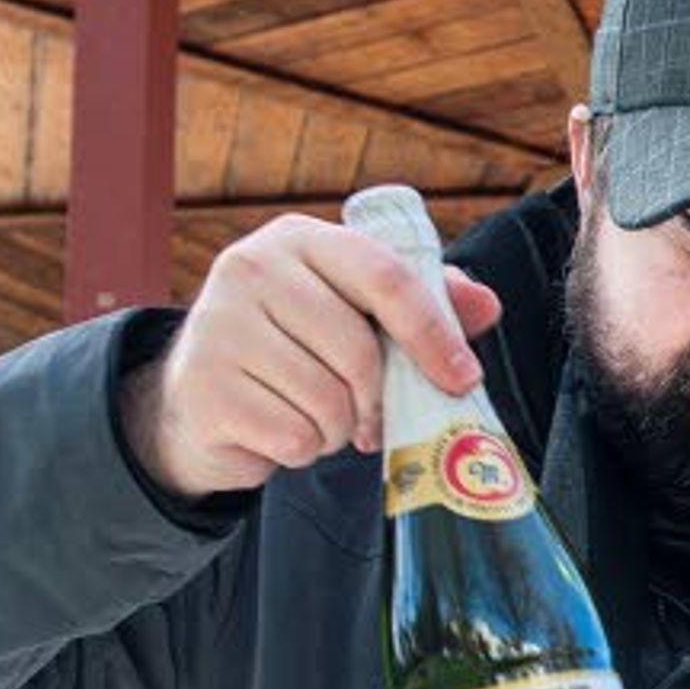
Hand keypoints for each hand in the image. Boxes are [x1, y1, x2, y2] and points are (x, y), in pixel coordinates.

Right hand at [119, 214, 504, 500]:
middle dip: (375, 398)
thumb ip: (423, 306)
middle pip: (357, 350)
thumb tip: (486, 305)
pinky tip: (282, 432)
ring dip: (337, 428)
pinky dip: (303, 449)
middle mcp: (252, 267)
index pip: (384, 276)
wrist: (203, 399)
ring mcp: (220, 324)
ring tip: (316, 417)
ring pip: (327, 400)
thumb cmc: (296, 351)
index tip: (462, 379)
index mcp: (300, 239)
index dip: (432, 332)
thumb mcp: (356, 316)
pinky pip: (294, 436)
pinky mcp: (205, 386)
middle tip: (368, 415)